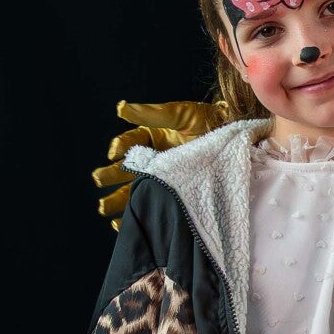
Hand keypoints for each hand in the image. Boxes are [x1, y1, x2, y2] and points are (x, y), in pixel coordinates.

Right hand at [91, 97, 226, 221]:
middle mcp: (157, 160)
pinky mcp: (176, 194)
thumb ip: (152, 114)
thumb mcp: (180, 115)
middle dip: (111, 176)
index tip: (115, 153)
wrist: (235, 138)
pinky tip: (124, 223)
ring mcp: (166, 178)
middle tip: (98, 181)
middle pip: (128, 170)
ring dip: (119, 199)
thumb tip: (121, 109)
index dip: (121, 147)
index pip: (131, 143)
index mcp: (153, 139)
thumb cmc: (208, 120)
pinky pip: (155, 205)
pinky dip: (140, 214)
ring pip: (137, 190)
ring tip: (104, 209)